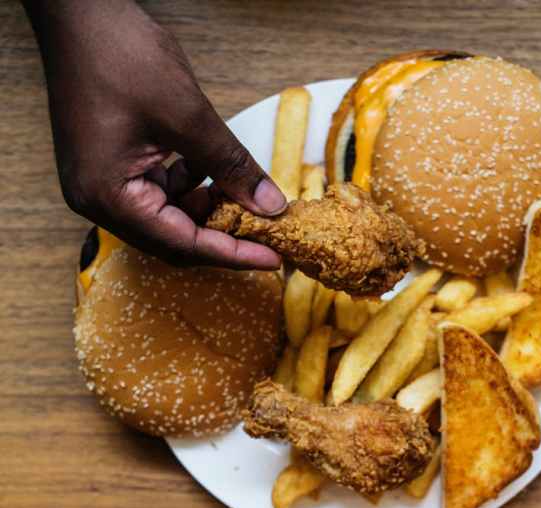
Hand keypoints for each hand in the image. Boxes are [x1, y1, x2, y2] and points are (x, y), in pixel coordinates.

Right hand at [23, 0, 284, 266]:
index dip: (231, 254)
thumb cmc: (120, 55)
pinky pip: (156, 193)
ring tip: (241, 192)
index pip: (182, 244)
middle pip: (173, 240)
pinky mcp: (110, 168)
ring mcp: (101, 185)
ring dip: (206, 208)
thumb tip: (270, 205)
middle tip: (266, 234)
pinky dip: (188, 187)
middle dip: (220, 235)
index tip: (272, 259)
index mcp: (109, 198)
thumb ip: (231, 166)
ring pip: (167, 218)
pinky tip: (210, 169)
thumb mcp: (189, 116)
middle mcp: (98, 201)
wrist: (78, 12)